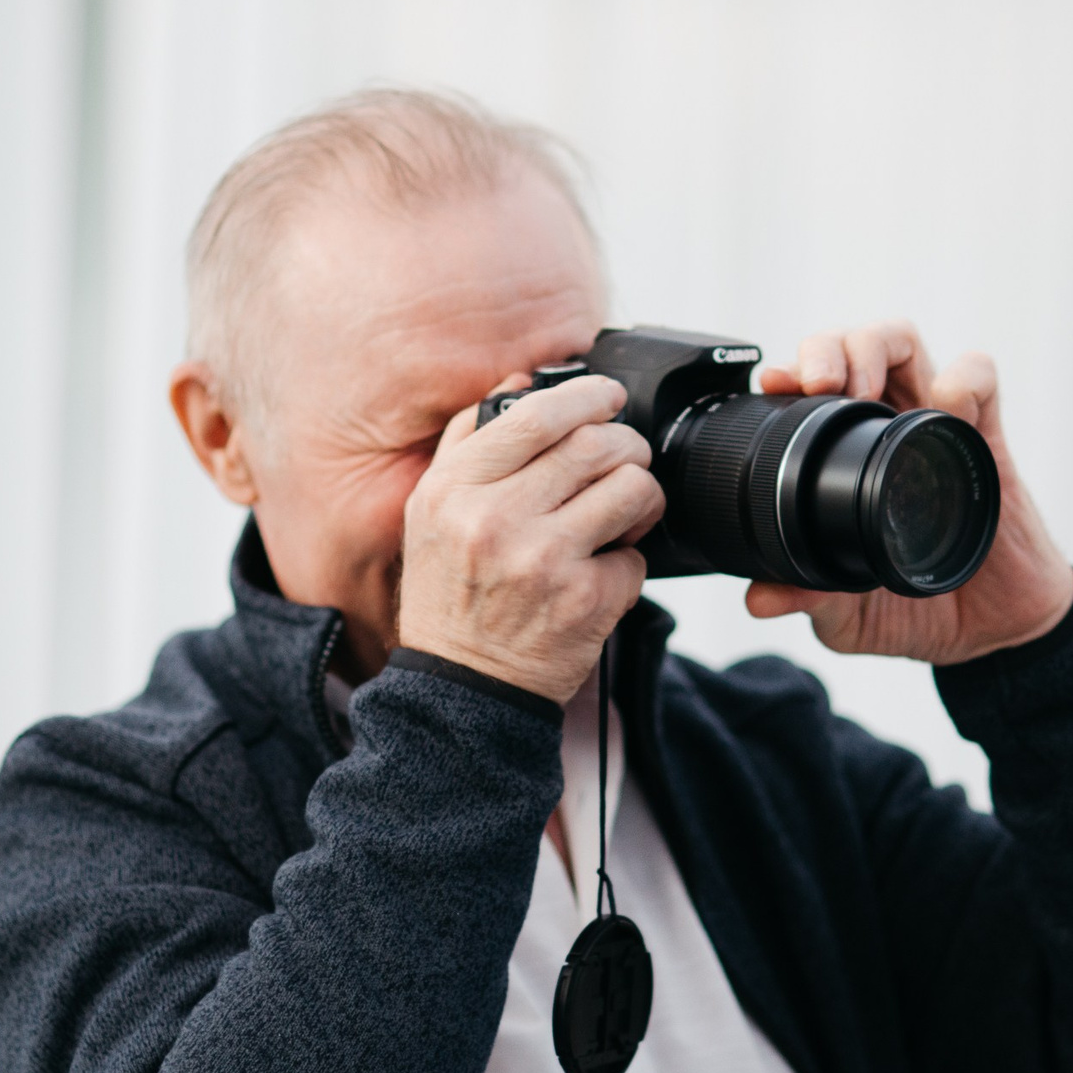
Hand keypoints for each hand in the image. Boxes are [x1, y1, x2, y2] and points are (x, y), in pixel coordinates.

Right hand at [396, 374, 665, 703]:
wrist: (462, 688)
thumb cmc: (450, 598)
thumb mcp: (430, 514)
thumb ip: (467, 444)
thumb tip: (520, 384)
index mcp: (453, 490)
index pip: (536, 417)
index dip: (586, 396)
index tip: (608, 396)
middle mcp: (494, 520)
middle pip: (596, 445)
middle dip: (626, 446)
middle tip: (627, 460)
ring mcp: (542, 560)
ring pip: (631, 490)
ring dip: (642, 496)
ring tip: (626, 514)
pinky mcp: (583, 600)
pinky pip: (637, 556)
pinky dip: (630, 561)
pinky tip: (603, 574)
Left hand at [750, 321, 1072, 664]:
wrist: (991, 632)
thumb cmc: (917, 611)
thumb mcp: (848, 615)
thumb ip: (807, 598)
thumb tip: (756, 598)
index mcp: (845, 458)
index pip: (812, 390)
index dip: (789, 375)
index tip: (773, 386)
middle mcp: (887, 429)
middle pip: (851, 347)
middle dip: (827, 347)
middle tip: (815, 383)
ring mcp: (936, 427)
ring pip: (905, 344)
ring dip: (876, 345)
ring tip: (861, 385)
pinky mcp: (987, 440)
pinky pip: (982, 380)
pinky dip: (963, 378)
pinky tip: (945, 405)